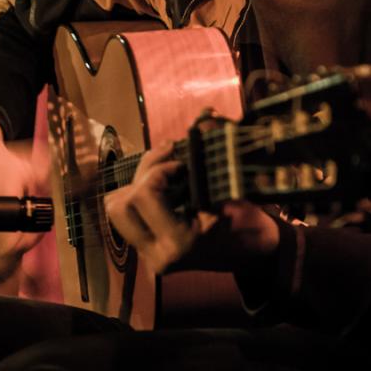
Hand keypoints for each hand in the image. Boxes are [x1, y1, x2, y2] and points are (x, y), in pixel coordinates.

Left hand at [104, 140, 279, 274]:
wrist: (255, 253)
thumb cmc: (249, 222)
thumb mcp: (233, 192)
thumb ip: (210, 158)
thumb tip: (205, 116)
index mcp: (179, 243)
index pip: (144, 196)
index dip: (159, 170)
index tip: (182, 163)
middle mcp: (157, 254)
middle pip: (121, 203)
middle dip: (144, 176)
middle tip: (172, 165)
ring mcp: (149, 254)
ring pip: (116, 209)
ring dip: (136, 185)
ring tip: (163, 174)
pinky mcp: (145, 249)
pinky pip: (124, 215)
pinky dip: (137, 195)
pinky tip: (160, 186)